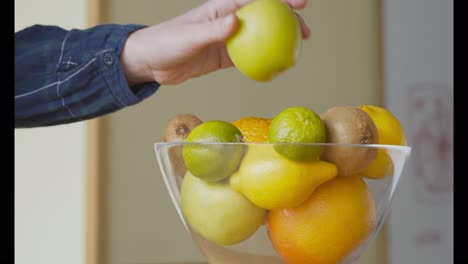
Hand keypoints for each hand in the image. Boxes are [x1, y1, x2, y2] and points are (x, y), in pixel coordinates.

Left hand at [120, 0, 310, 85]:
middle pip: (263, 18)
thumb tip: (236, 21)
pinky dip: (261, 61)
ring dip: (278, 42)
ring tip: (296, 50)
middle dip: (286, 21)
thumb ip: (212, 30)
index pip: (255, 0)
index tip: (301, 3)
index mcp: (220, 9)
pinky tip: (273, 67)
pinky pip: (247, 57)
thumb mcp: (189, 36)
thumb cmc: (165, 42)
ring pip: (259, 38)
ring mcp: (226, 39)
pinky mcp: (223, 56)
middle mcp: (227, 21)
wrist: (151, 62)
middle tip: (305, 32)